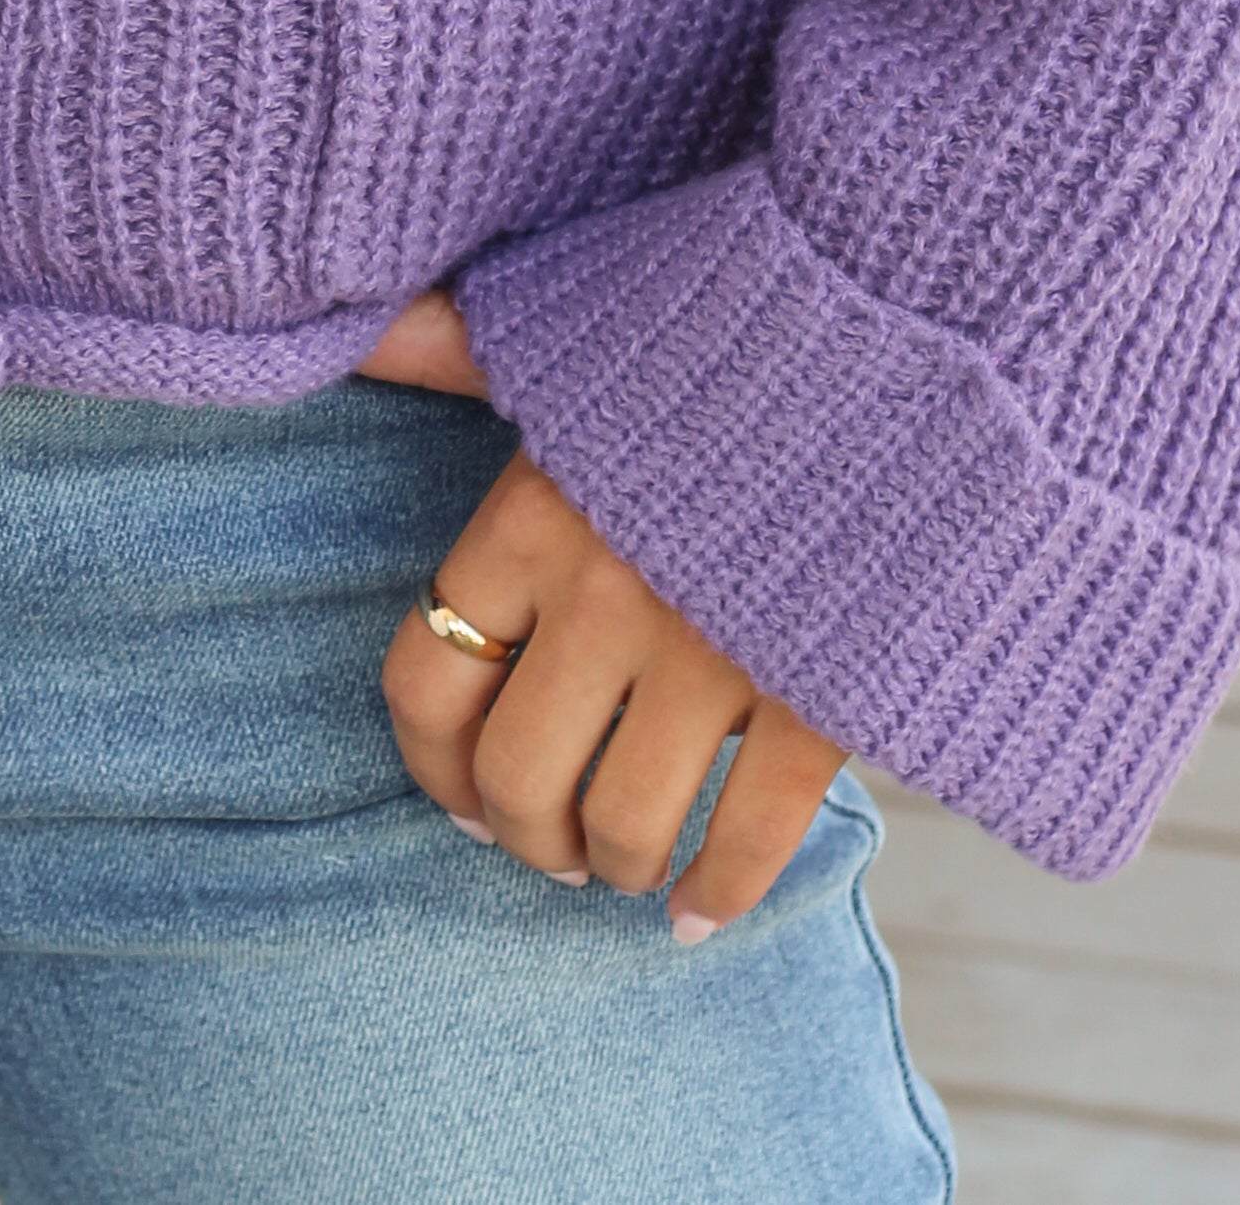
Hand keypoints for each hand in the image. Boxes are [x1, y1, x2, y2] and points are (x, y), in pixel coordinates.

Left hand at [361, 295, 845, 939]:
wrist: (887, 336)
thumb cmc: (705, 343)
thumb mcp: (565, 336)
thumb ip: (452, 348)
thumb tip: (352, 330)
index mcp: (528, 518)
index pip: (427, 682)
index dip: (432, 762)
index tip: (461, 791)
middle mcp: (604, 596)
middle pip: (519, 780)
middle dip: (527, 838)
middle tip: (550, 845)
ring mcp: (713, 652)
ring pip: (627, 826)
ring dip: (617, 866)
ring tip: (626, 862)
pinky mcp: (819, 692)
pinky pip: (754, 834)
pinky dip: (722, 891)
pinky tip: (704, 910)